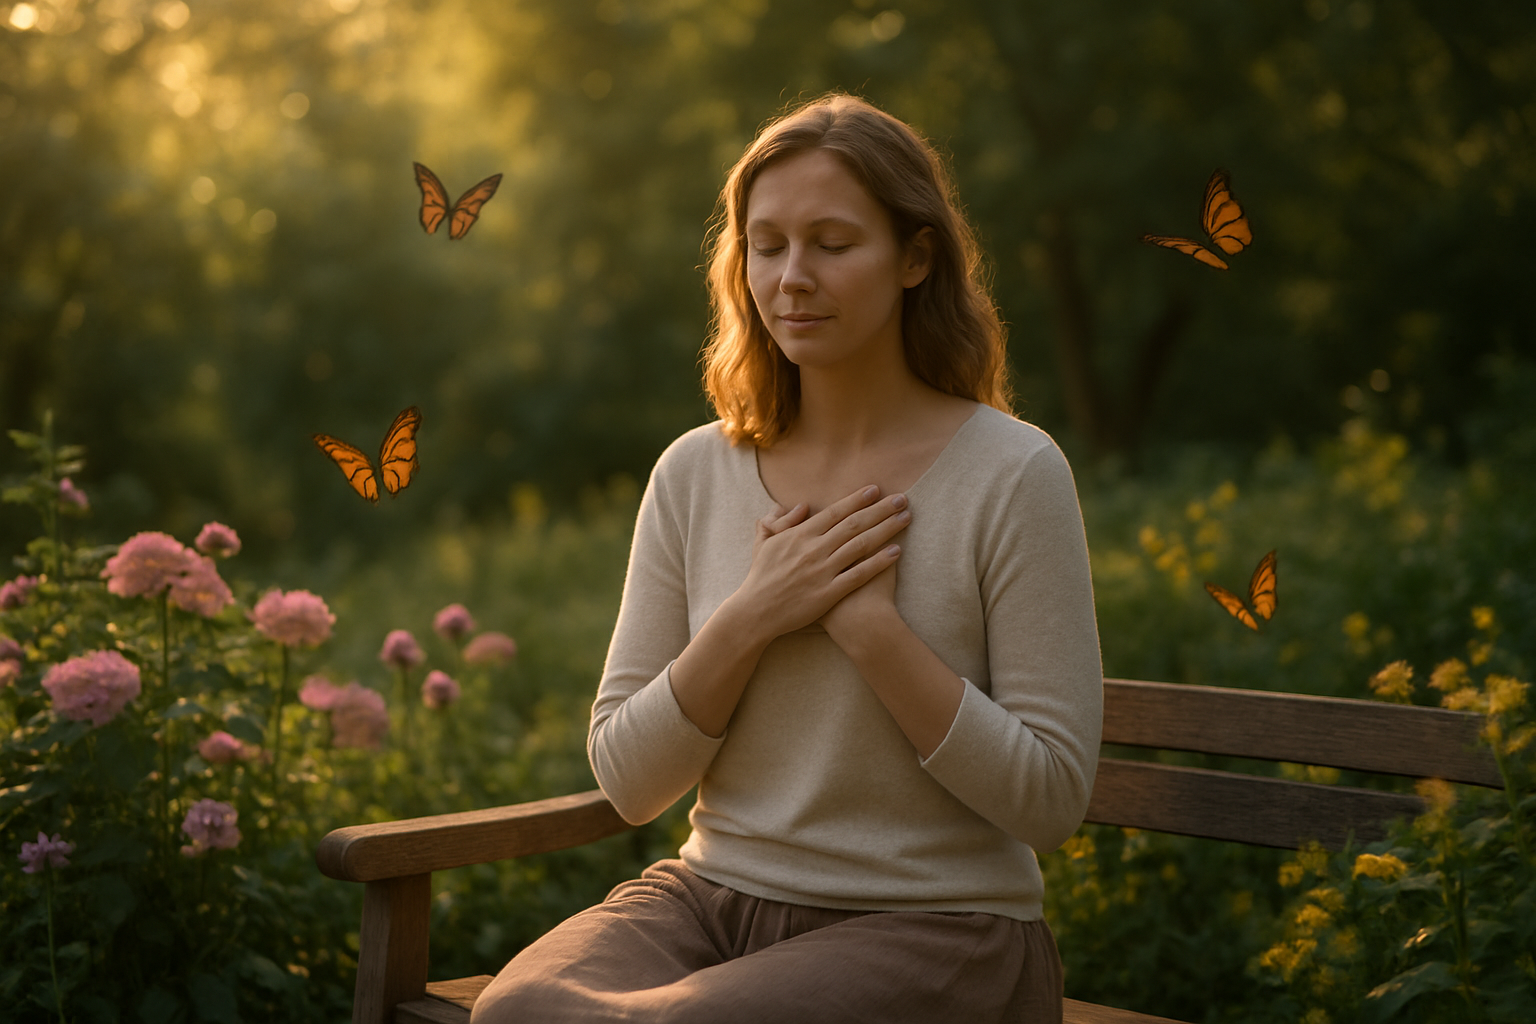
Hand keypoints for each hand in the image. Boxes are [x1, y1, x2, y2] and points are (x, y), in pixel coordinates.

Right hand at [730, 485, 909, 643]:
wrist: (756, 613)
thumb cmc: (760, 577)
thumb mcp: (763, 543)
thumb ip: (778, 521)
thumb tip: (800, 506)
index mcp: (800, 536)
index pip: (835, 512)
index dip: (857, 500)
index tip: (876, 489)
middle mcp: (814, 550)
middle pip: (854, 524)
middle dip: (880, 509)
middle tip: (901, 498)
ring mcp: (823, 571)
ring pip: (861, 545)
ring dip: (886, 529)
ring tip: (905, 517)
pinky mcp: (829, 593)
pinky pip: (860, 574)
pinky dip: (879, 561)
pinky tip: (896, 551)